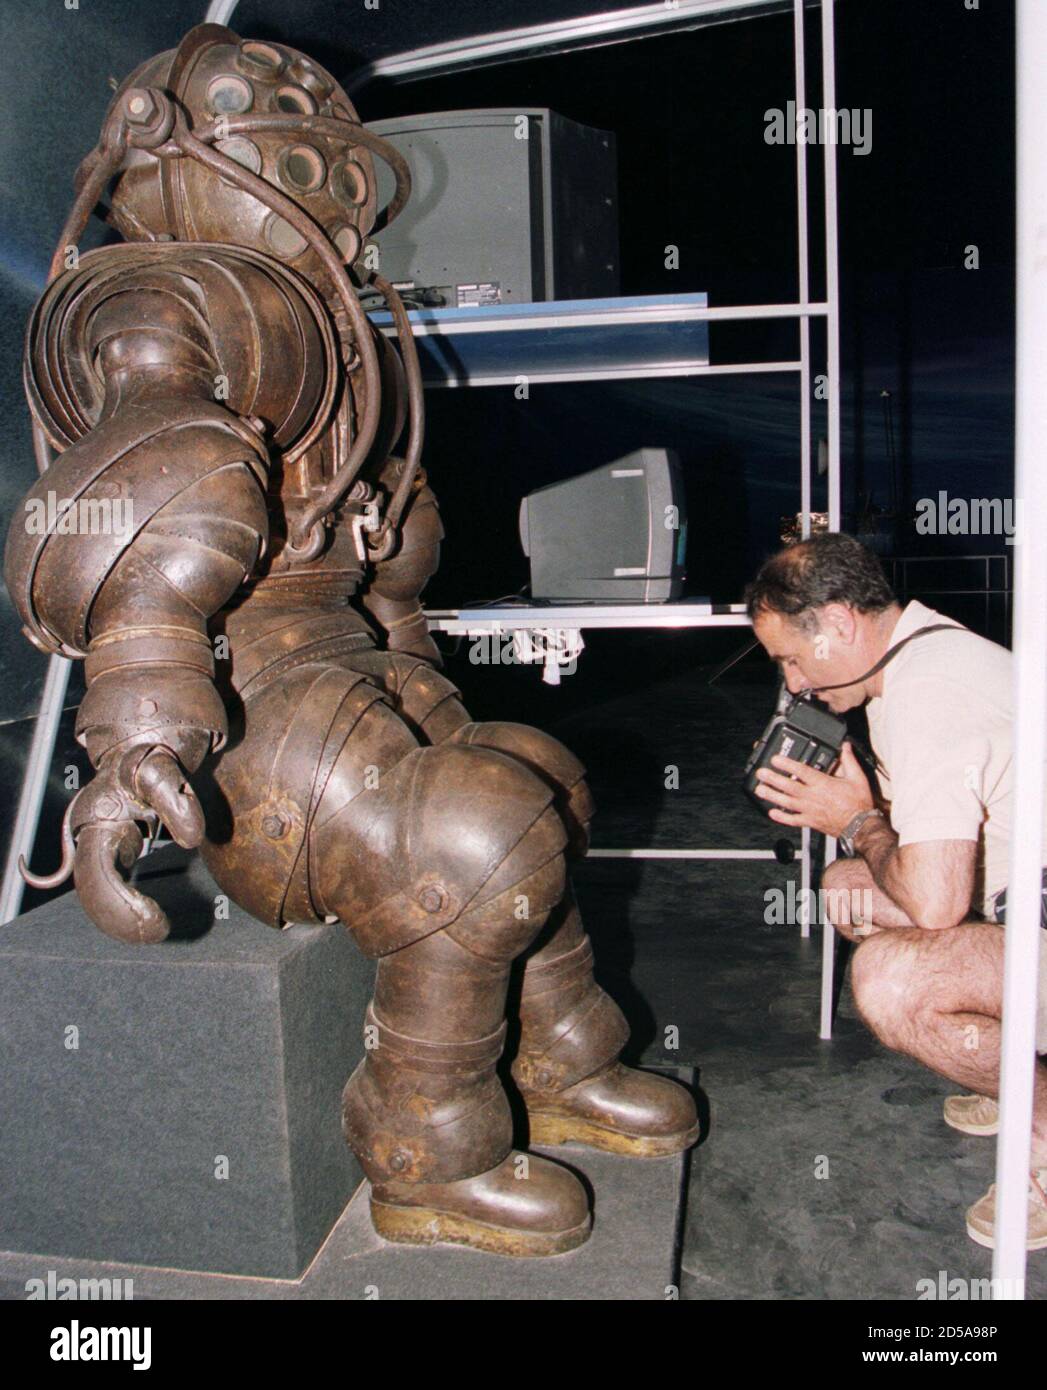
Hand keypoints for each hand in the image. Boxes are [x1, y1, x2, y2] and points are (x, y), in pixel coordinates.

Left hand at [754, 740, 873, 836]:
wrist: (861, 826)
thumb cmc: (859, 803)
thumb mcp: (858, 778)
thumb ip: (849, 761)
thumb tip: (845, 746)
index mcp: (823, 784)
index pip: (802, 772)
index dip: (787, 764)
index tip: (775, 759)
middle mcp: (813, 797)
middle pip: (789, 787)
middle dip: (773, 779)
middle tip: (761, 773)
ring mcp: (810, 810)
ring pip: (787, 803)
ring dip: (772, 796)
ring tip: (760, 790)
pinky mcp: (810, 822)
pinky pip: (793, 820)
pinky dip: (781, 817)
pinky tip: (771, 813)